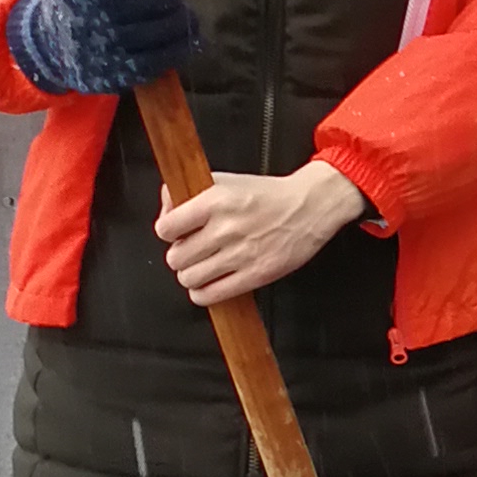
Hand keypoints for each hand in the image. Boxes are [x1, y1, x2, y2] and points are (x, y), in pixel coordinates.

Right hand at [5, 0, 196, 97]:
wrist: (49, 45)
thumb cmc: (85, 0)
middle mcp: (93, 14)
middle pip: (155, 0)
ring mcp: (104, 47)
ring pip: (162, 30)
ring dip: (181, 22)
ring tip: (184, 18)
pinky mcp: (114, 74)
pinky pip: (158, 61)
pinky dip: (178, 49)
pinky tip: (182, 41)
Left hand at [156, 158, 366, 306]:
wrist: (310, 206)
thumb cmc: (270, 195)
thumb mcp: (228, 181)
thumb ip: (192, 191)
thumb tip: (167, 203)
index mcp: (216, 201)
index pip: (166, 228)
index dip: (167, 232)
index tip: (174, 233)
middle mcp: (226, 228)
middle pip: (176, 257)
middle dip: (180, 255)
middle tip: (192, 251)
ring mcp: (240, 254)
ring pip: (190, 278)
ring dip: (191, 275)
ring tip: (202, 267)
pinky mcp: (255, 274)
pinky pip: (212, 295)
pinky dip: (203, 294)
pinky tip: (209, 284)